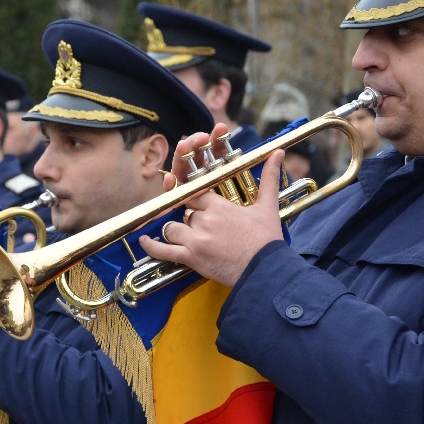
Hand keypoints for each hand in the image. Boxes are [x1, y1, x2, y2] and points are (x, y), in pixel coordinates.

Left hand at [138, 132, 285, 287]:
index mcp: (219, 206)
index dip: (193, 196)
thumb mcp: (267, 206)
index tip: (194, 200)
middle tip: (196, 223)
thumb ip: (269, 177)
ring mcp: (196, 239)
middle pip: (183, 211)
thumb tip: (279, 153)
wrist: (266, 270)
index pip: (195, 193)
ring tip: (184, 235)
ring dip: (174, 230)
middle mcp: (204, 220)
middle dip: (187, 216)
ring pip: (172, 227)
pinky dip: (152, 246)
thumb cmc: (267, 240)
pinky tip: (144, 241)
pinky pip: (164, 250)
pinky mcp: (191, 258)